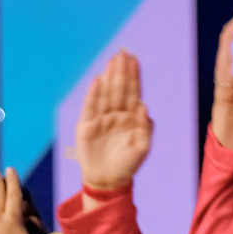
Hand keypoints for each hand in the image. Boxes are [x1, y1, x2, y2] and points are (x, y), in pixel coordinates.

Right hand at [77, 51, 156, 191]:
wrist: (108, 181)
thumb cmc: (128, 165)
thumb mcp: (142, 148)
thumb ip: (145, 128)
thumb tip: (144, 106)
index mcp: (131, 117)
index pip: (133, 92)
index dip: (134, 76)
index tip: (135, 59)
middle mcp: (116, 114)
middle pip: (119, 88)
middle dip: (121, 70)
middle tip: (123, 52)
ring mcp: (101, 118)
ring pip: (106, 93)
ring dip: (109, 76)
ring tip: (112, 60)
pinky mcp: (86, 125)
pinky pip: (90, 106)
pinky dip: (93, 94)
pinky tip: (97, 80)